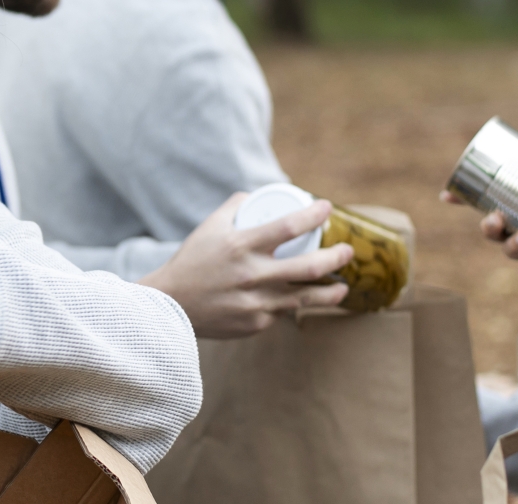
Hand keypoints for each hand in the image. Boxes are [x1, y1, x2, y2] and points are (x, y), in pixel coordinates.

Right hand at [139, 193, 353, 338]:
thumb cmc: (192, 261)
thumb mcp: (209, 227)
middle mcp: (252, 274)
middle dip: (337, 256)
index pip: (288, 226)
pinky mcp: (256, 323)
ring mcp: (256, 302)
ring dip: (331, 292)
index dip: (313, 215)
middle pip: (310, 266)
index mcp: (241, 246)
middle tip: (347, 251)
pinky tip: (300, 300)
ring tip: (342, 286)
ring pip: (307, 297)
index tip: (327, 208)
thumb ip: (235, 208)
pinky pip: (283, 311)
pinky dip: (292, 304)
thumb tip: (257, 195)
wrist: (171, 304)